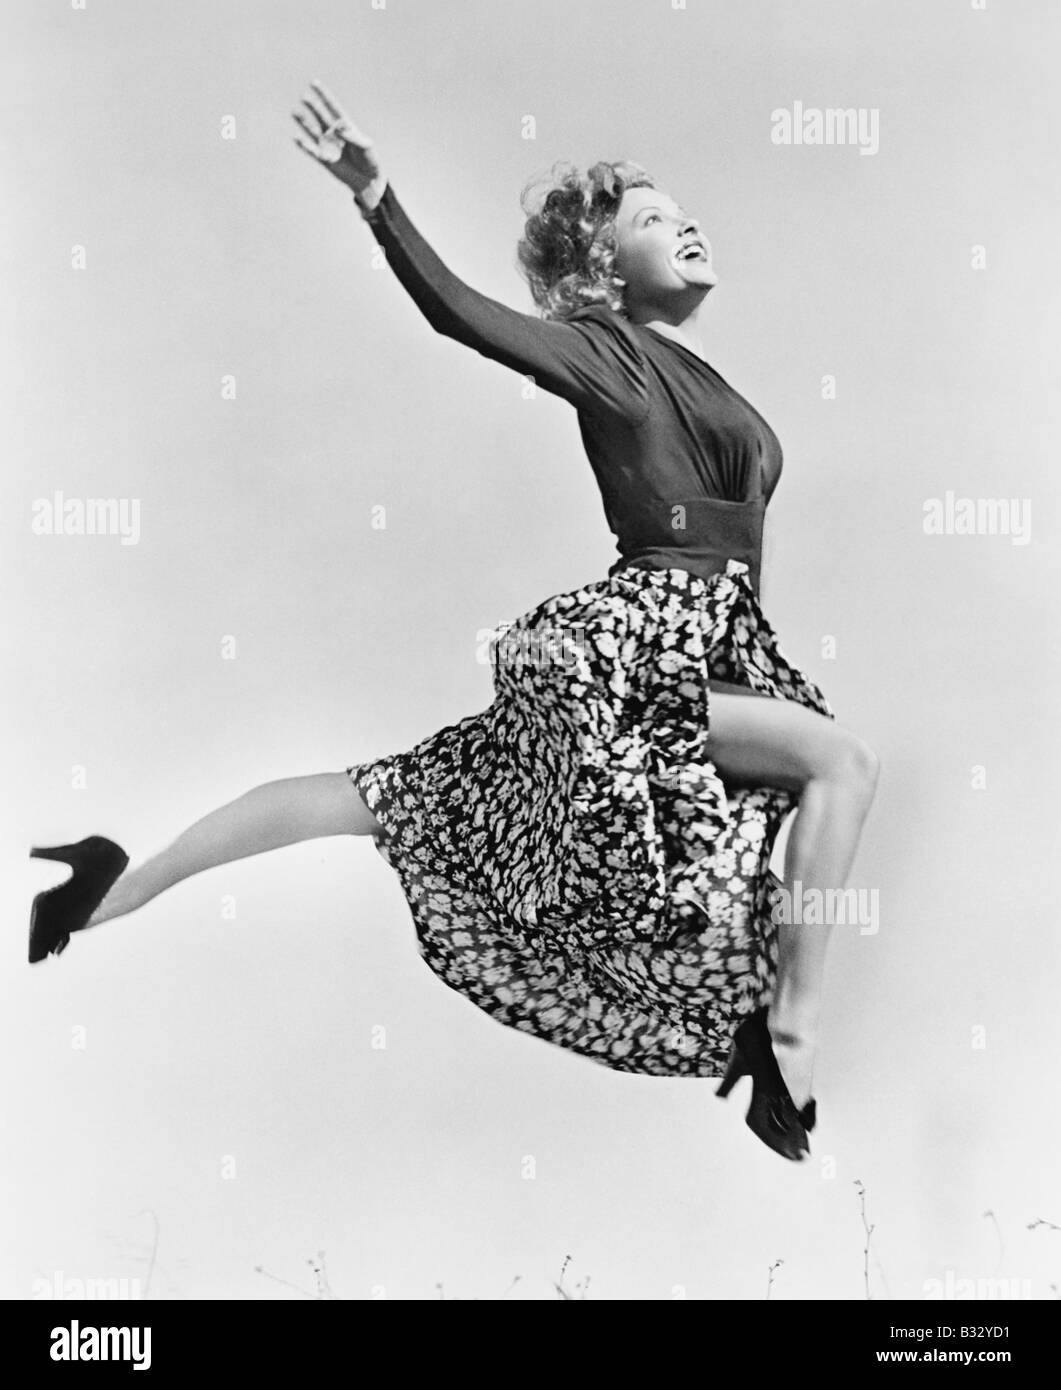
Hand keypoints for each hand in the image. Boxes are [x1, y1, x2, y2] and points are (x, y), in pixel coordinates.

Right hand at [292, 81, 385, 204]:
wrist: (367, 179)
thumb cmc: (369, 159)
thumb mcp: (364, 145)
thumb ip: (351, 135)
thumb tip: (338, 127)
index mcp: (345, 125)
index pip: (332, 106)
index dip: (323, 95)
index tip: (314, 82)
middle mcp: (334, 133)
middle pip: (321, 116)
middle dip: (314, 106)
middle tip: (305, 97)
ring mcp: (328, 144)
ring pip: (313, 130)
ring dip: (304, 122)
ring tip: (294, 112)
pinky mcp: (324, 158)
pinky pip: (312, 150)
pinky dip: (304, 145)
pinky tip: (296, 137)